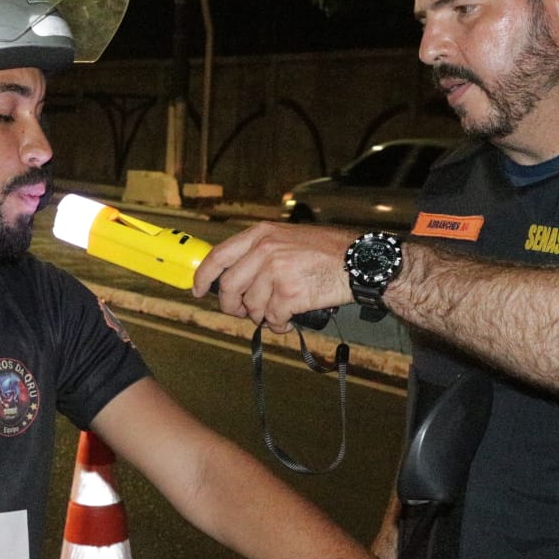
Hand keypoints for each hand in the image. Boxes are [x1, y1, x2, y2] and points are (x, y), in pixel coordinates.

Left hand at [191, 222, 353, 331]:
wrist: (360, 261)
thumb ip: (260, 252)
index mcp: (261, 234)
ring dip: (261, 316)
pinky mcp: (288, 294)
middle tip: (243, 312)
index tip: (197, 290)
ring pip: (252, 307)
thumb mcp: (288, 237)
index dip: (203, 277)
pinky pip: (272, 318)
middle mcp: (264, 250)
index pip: (218, 256)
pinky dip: (278, 324)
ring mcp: (275, 272)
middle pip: (229, 288)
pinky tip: (289, 319)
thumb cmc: (328, 250)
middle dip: (232, 307)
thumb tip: (237, 278)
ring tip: (277, 312)